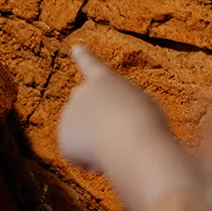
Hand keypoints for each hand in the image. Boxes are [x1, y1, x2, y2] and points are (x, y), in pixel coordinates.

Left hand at [56, 45, 198, 210]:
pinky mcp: (64, 140)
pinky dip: (88, 162)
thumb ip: (123, 108)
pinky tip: (103, 160)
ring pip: (82, 134)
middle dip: (92, 120)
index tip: (75, 48)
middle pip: (84, 107)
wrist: (132, 140)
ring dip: (94, 142)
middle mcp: (81, 93)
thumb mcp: (142, 106)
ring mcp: (69, 115)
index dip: (84, 58)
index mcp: (105, 80)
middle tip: (114, 135)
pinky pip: (78, 156)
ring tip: (115, 146)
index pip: (91, 66)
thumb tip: (109, 129)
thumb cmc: (147, 124)